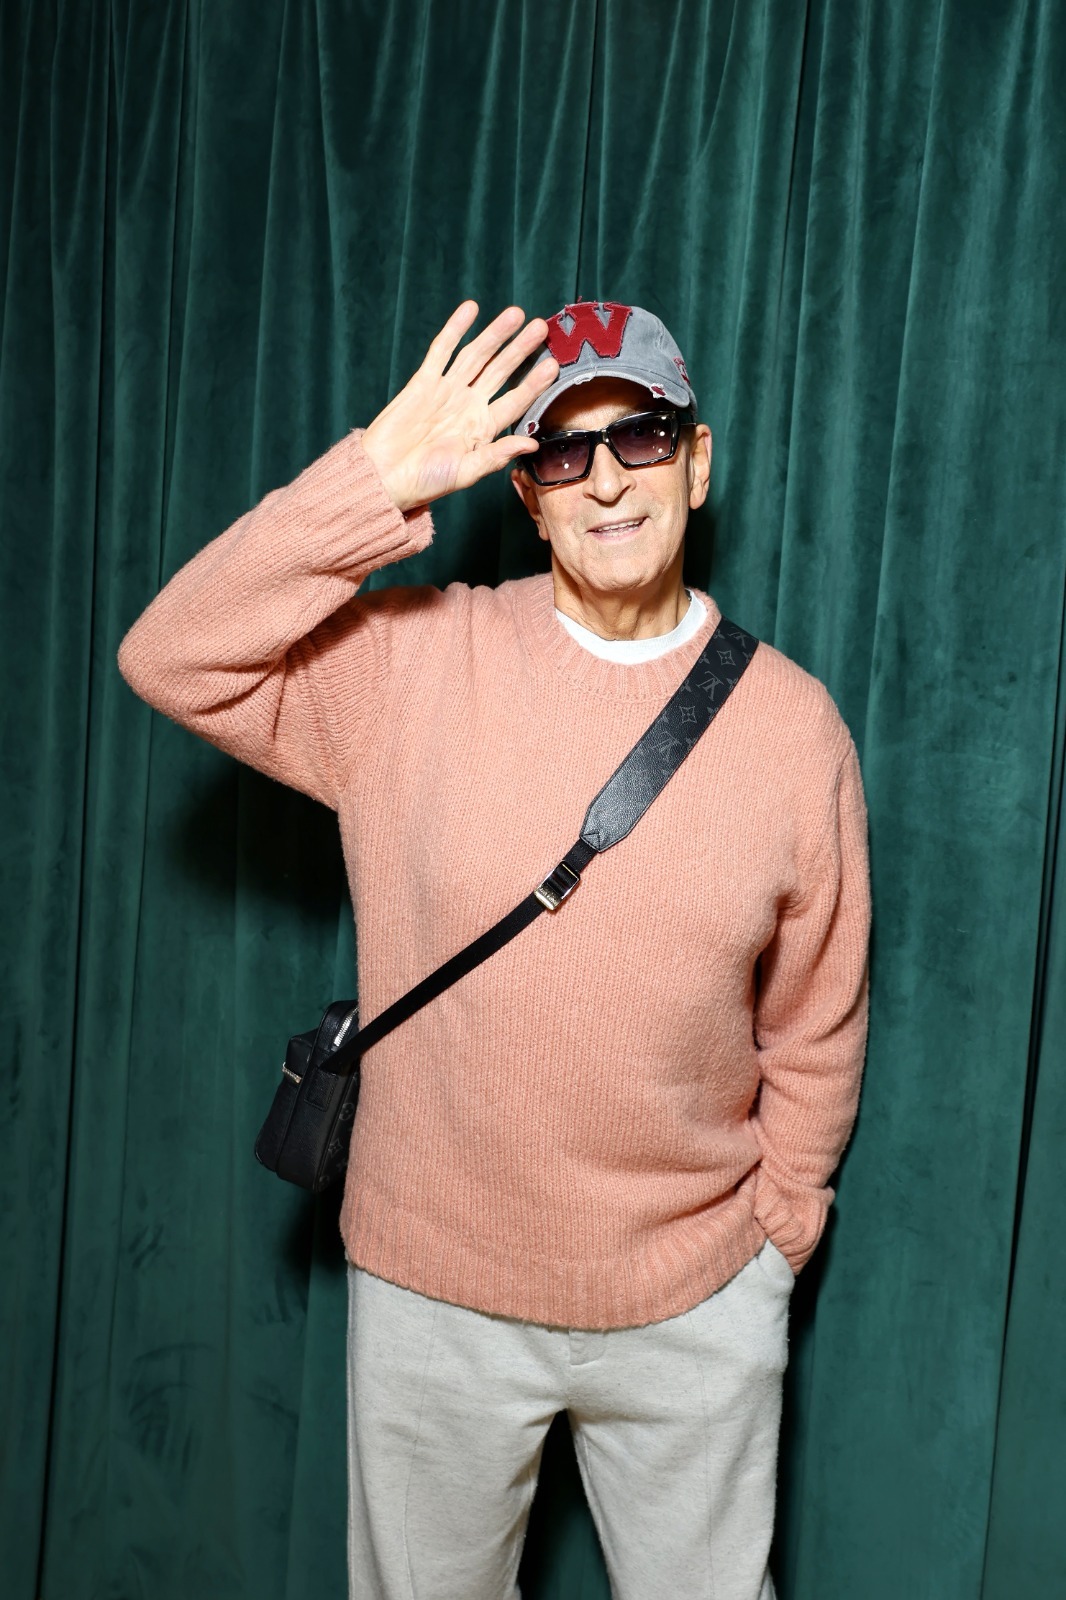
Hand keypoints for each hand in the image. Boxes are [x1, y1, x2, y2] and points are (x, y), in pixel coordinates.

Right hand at [360, 302, 558, 512]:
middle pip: (500, 371)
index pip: (515, 401)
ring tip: (515, 314)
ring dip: (494, 334)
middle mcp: (468, 405)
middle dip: (520, 350)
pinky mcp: (423, 382)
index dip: (533, 383)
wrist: (384, 477)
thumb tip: (531, 445)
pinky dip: (456, 329)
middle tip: (541, 328)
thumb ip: (497, 455)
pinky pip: (442, 350)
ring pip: (476, 356)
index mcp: (482, 429)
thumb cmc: (425, 482)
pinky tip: (471, 309)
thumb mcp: (467, 472)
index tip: (552, 366)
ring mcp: (446, 391)